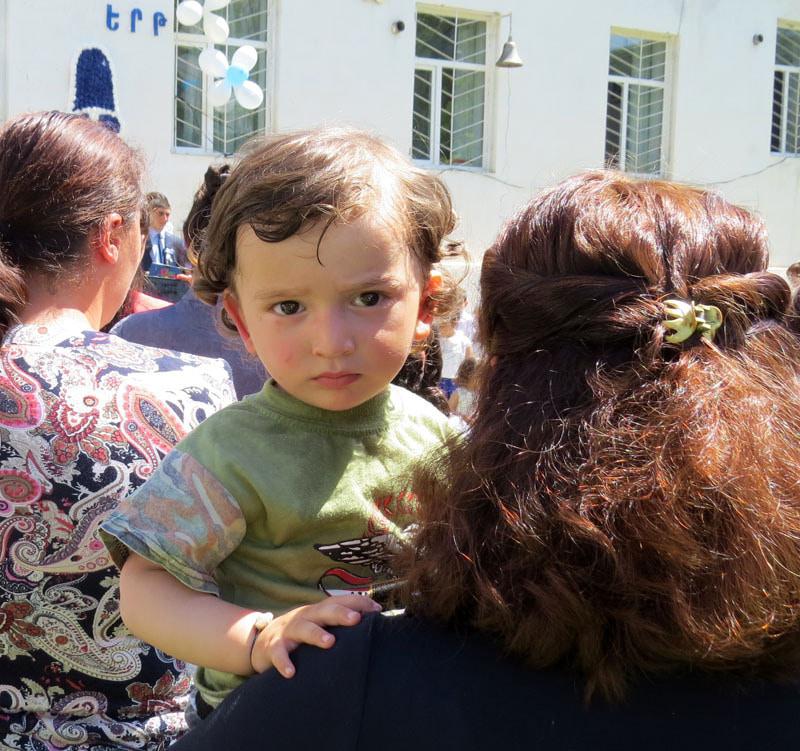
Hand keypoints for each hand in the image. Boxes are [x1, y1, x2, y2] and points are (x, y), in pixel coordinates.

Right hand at [250, 594, 380, 677]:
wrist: (262, 640)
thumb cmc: (301, 632)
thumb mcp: (319, 623)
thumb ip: (340, 622)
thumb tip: (374, 621)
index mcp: (320, 611)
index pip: (341, 601)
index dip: (358, 603)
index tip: (376, 610)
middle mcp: (306, 616)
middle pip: (325, 611)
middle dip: (341, 613)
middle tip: (356, 619)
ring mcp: (289, 630)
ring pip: (304, 629)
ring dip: (316, 634)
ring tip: (329, 642)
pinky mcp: (273, 646)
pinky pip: (279, 653)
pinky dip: (284, 662)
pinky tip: (291, 672)